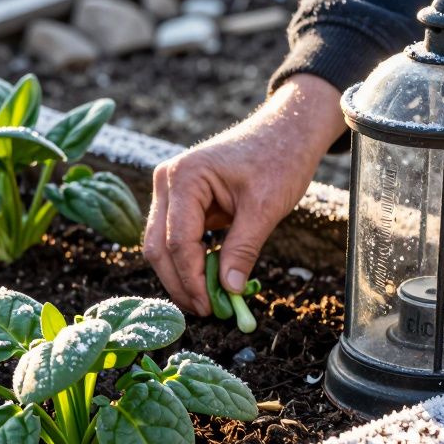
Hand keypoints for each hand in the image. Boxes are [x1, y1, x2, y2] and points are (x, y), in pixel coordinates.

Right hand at [143, 74, 344, 314]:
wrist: (285, 132)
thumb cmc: (278, 159)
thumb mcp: (265, 208)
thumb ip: (243, 249)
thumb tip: (228, 291)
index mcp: (185, 177)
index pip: (177, 241)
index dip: (191, 280)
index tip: (211, 308)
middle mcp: (167, 181)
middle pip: (158, 246)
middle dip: (180, 283)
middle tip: (205, 311)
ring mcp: (169, 189)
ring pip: (162, 244)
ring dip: (181, 275)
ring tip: (207, 301)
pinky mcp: (179, 199)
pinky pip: (175, 237)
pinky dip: (189, 261)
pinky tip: (207, 281)